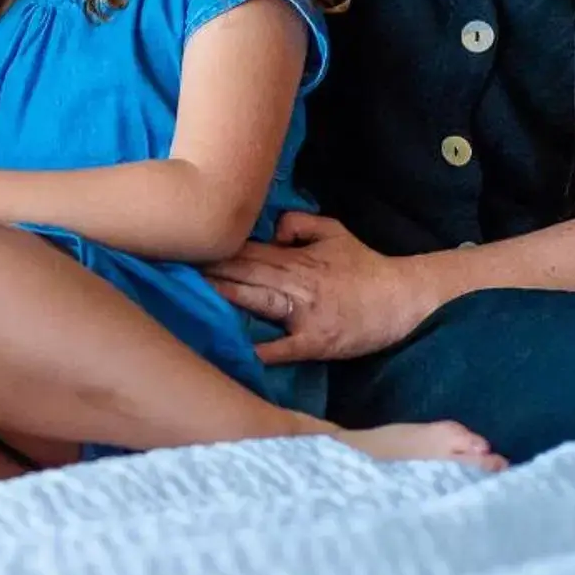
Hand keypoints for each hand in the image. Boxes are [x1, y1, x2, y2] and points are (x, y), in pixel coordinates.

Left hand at [207, 211, 439, 362]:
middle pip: (244, 275)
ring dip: (224, 297)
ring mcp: (305, 314)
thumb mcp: (334, 231)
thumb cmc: (365, 266)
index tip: (184, 246)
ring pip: (257, 301)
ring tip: (192, 294)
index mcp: (296, 258)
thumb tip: (269, 230)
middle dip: (209, 271)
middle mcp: (296, 283)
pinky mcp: (316, 342)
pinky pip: (284, 348)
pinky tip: (236, 351)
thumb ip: (298, 223)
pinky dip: (261, 350)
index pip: (247, 252)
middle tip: (171, 266)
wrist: (403, 298)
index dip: (215, 250)